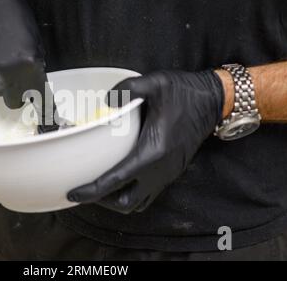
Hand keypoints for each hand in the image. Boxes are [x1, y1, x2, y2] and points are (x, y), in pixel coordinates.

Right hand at [0, 0, 46, 108]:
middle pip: (10, 99)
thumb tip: (34, 86)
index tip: (44, 116)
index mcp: (27, 65)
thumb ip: (34, 68)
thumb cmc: (14, 14)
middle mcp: (5, 70)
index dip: (41, 106)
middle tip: (14, 78)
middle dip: (14, 93)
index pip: (36, 97)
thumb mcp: (35, 42)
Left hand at [68, 70, 223, 213]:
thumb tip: (105, 101)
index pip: (116, 181)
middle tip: (85, 189)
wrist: (213, 101)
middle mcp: (160, 169)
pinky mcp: (172, 172)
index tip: (73, 194)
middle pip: (125, 202)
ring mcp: (168, 174)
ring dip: (117, 200)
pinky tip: (121, 180)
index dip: (91, 191)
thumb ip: (126, 89)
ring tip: (101, 187)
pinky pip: (149, 195)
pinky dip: (131, 194)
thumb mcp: (155, 83)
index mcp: (152, 151)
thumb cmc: (185, 93)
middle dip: (102, 201)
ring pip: (138, 203)